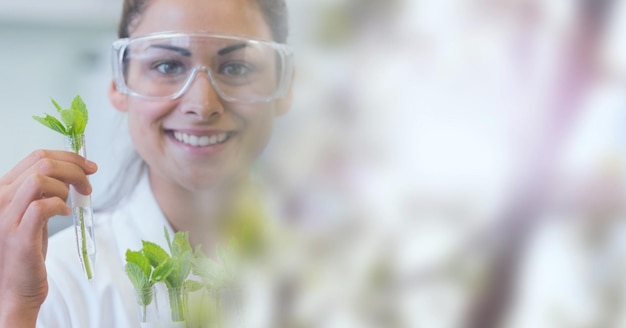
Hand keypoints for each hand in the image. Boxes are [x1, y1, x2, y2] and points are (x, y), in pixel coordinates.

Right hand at [0, 150, 96, 325]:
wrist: (14, 289)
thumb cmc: (26, 252)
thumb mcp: (33, 214)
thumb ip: (44, 192)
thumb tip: (74, 172)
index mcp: (4, 190)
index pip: (36, 156)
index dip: (68, 157)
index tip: (89, 167)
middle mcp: (0, 199)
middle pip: (42, 163)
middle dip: (74, 167)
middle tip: (89, 184)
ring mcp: (6, 216)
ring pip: (41, 179)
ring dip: (67, 186)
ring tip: (73, 202)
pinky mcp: (19, 235)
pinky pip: (43, 206)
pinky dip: (60, 205)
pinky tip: (66, 215)